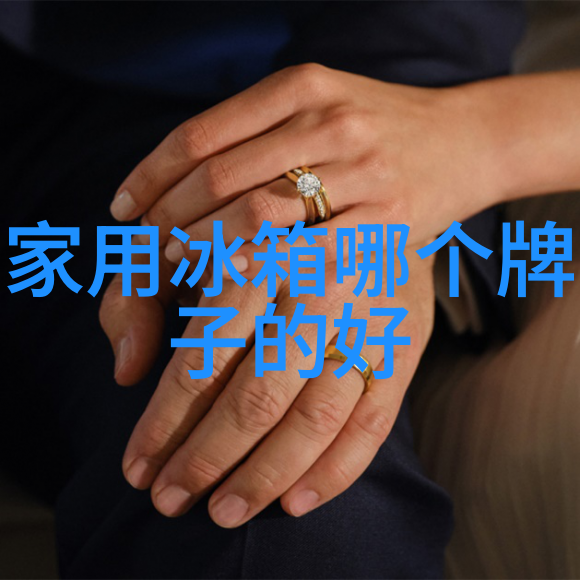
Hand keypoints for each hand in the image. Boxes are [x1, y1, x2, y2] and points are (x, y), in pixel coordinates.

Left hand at [101, 241, 434, 525]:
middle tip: (169, 499)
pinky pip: (372, 422)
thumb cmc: (257, 240)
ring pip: (315, 415)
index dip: (165, 422)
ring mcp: (366, 321)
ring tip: (222, 512)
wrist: (359, 216)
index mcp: (258, 257)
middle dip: (207, 457)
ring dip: (264, 476)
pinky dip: (335, 470)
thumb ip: (138, 294)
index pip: (202, 358)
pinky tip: (294, 503)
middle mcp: (318, 289)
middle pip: (258, 394)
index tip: (137, 467)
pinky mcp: (401, 347)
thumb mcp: (186, 245)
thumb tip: (127, 371)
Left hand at [109, 63, 497, 260]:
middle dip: (165, 220)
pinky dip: (258, 268)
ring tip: (174, 268)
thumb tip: (186, 177)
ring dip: (202, 247)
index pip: (200, 136)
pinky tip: (229, 280)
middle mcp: (326, 121)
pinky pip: (305, 251)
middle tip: (140, 251)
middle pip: (217, 178)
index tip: (123, 208)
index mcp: (300, 87)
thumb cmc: (381, 130)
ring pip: (254, 215)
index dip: (150, 176)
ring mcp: (359, 170)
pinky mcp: (385, 218)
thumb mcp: (319, 104)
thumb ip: (259, 130)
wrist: (466, 140)